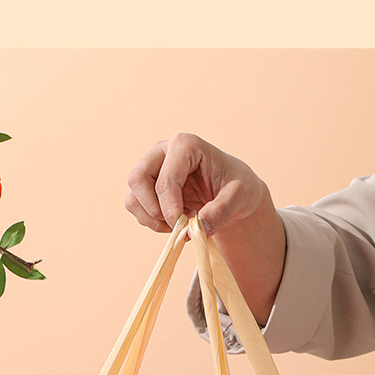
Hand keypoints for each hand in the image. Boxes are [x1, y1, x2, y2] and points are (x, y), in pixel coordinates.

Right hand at [125, 134, 285, 325]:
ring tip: (178, 224)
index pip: (166, 179)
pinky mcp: (146, 184)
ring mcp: (151, 166)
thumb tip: (195, 229)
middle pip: (137, 179)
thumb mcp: (241, 197)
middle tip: (177, 225)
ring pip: (133, 196)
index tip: (185, 226)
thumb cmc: (237, 187)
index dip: (171, 208)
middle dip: (154, 210)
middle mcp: (162, 151)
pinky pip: (134, 205)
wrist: (233, 192)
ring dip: (151, 218)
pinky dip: (149, 220)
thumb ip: (222, 211)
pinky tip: (172, 221)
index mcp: (186, 145)